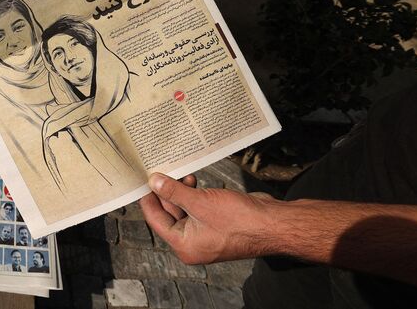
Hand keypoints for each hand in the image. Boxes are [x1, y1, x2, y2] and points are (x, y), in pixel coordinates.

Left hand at [140, 172, 279, 263]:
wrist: (273, 224)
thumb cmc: (240, 220)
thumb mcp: (200, 202)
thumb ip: (174, 192)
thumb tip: (153, 182)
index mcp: (184, 246)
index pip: (156, 220)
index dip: (148, 199)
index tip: (142, 181)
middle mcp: (193, 243)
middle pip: (169, 215)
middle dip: (166, 193)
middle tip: (161, 171)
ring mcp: (205, 235)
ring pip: (184, 209)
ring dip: (181, 192)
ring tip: (183, 174)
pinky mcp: (216, 225)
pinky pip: (198, 209)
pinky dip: (194, 195)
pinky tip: (194, 181)